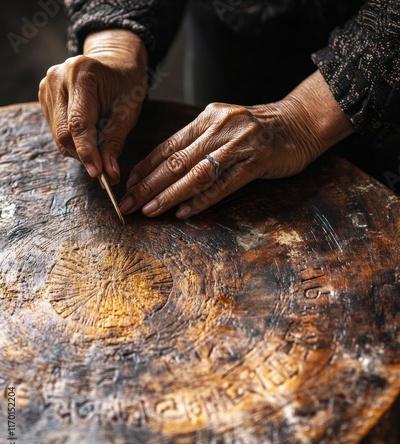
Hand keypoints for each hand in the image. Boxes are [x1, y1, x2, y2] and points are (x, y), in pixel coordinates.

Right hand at [38, 30, 147, 183]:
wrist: (115, 63)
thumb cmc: (125, 85)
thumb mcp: (127, 113)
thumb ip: (115, 143)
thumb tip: (109, 174)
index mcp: (81, 75)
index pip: (79, 123)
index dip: (87, 152)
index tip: (98, 173)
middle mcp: (58, 78)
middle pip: (65, 133)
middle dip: (85, 155)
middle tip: (104, 169)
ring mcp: (47, 87)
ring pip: (59, 136)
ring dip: (80, 149)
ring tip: (100, 145)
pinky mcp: (45, 97)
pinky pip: (57, 131)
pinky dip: (74, 141)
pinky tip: (89, 134)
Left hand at [120, 70, 352, 217]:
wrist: (300, 121)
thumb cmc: (259, 128)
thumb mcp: (224, 126)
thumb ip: (200, 142)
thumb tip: (168, 168)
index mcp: (207, 119)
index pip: (167, 146)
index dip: (145, 167)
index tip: (127, 185)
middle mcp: (218, 129)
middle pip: (175, 161)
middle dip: (147, 185)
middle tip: (127, 204)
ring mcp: (237, 145)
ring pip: (195, 174)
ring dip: (169, 195)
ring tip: (149, 211)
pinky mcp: (256, 162)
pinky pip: (223, 185)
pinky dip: (202, 200)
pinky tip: (184, 212)